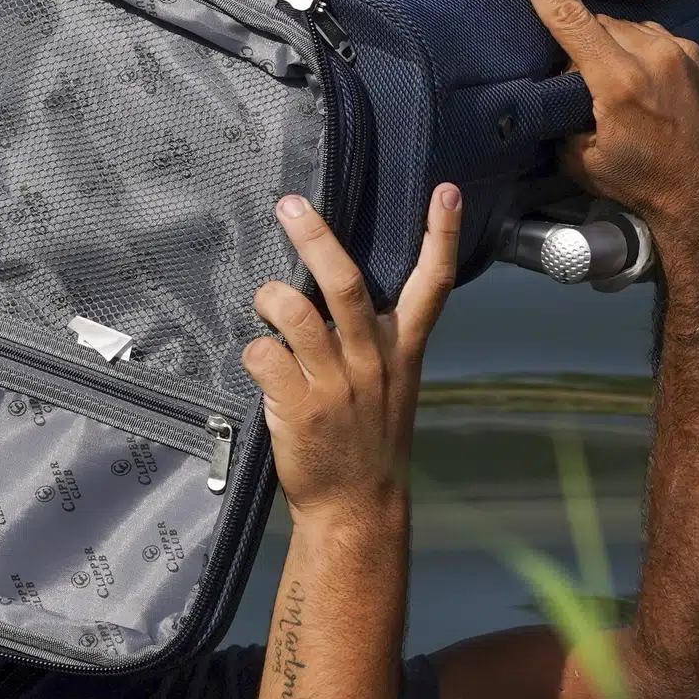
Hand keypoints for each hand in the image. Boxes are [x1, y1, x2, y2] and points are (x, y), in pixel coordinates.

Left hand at [242, 186, 461, 530]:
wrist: (356, 507)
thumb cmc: (368, 441)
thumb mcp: (393, 386)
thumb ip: (376, 340)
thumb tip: (337, 289)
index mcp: (401, 350)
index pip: (432, 285)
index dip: (440, 235)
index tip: (445, 190)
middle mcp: (372, 360)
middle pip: (344, 282)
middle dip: (315, 236)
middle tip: (290, 205)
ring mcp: (336, 383)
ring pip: (293, 311)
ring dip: (270, 296)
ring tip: (265, 300)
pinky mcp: (298, 406)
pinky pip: (263, 354)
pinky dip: (253, 349)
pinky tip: (257, 360)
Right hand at [511, 0, 698, 273]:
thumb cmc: (644, 187)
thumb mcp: (583, 161)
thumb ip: (562, 116)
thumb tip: (554, 89)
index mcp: (619, 81)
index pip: (569, 18)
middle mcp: (654, 55)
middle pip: (598, 24)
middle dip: (579, 40)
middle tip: (574, 80)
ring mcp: (683, 53)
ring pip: (628, 30)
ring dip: (612, 47)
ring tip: (614, 88)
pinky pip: (656, 41)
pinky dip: (640, 54)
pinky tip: (644, 88)